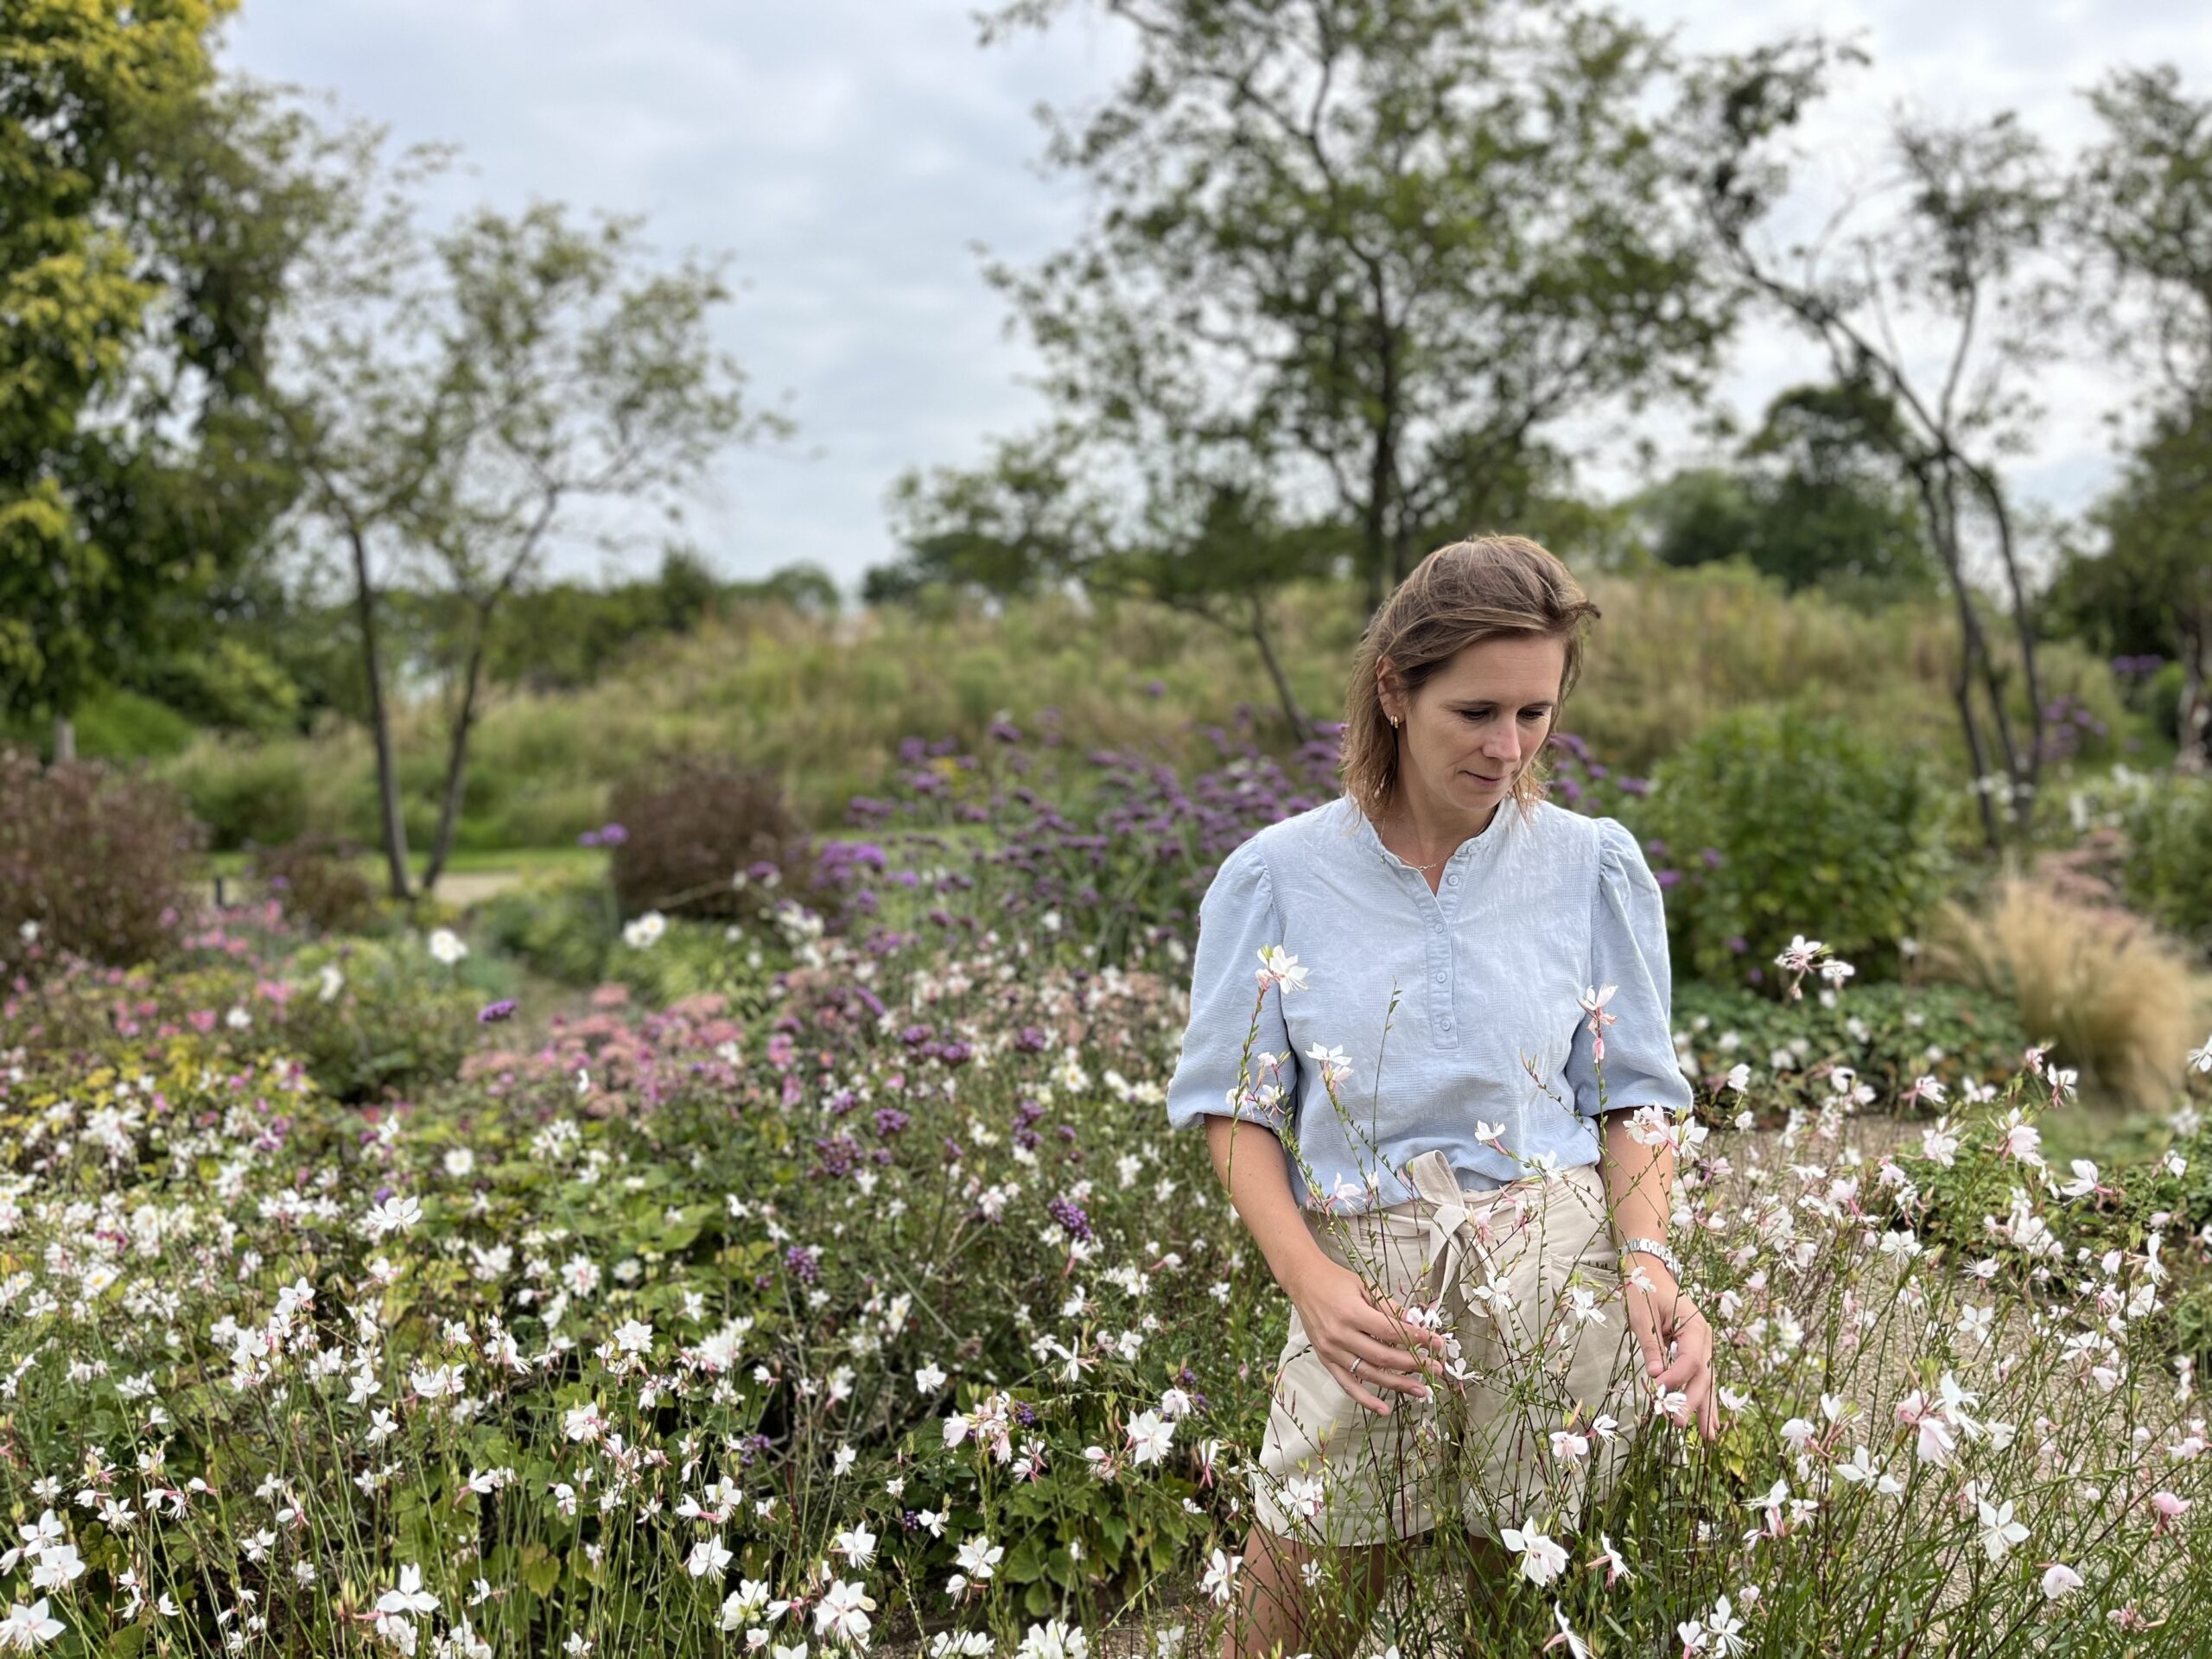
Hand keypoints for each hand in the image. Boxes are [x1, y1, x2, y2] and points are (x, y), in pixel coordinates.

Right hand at [1285, 1257, 1449, 1416]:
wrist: (1303, 1281)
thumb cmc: (1335, 1280)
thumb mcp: (1365, 1287)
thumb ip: (1389, 1307)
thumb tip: (1416, 1323)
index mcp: (1351, 1313)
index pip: (1391, 1332)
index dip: (1416, 1339)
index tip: (1436, 1342)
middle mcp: (1340, 1335)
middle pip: (1383, 1356)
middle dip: (1413, 1364)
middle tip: (1436, 1368)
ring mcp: (1331, 1350)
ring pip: (1369, 1374)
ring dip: (1397, 1384)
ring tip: (1421, 1390)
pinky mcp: (1326, 1360)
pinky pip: (1347, 1384)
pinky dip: (1365, 1399)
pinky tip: (1383, 1408)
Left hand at [1620, 1256, 1718, 1442]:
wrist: (1650, 1272)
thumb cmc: (1645, 1290)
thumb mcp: (1643, 1316)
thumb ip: (1652, 1347)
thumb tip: (1657, 1377)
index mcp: (1695, 1325)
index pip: (1691, 1360)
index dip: (1677, 1378)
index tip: (1658, 1390)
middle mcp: (1705, 1337)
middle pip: (1702, 1375)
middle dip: (1692, 1401)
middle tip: (1679, 1424)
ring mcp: (1704, 1345)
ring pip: (1707, 1380)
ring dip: (1705, 1407)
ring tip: (1708, 1435)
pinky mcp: (1697, 1352)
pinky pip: (1702, 1377)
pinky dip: (1705, 1399)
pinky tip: (1710, 1421)